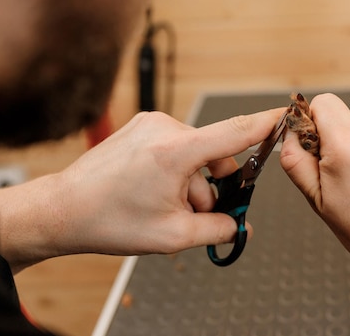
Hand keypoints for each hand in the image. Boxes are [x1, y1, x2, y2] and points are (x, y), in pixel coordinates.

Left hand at [0, 108, 284, 271]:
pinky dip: (179, 170)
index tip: (287, 114)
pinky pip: (178, 147)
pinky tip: (158, 192)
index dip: (266, 124)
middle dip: (214, 185)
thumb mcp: (172, 235)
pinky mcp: (143, 127)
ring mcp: (152, 124)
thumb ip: (216, 229)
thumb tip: (239, 226)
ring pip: (196, 153)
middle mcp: (165, 128)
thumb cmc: (110, 220)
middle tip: (198, 212)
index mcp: (175, 151)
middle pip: (216, 153)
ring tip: (169, 206)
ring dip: (194, 181)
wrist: (63, 209)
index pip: (235, 131)